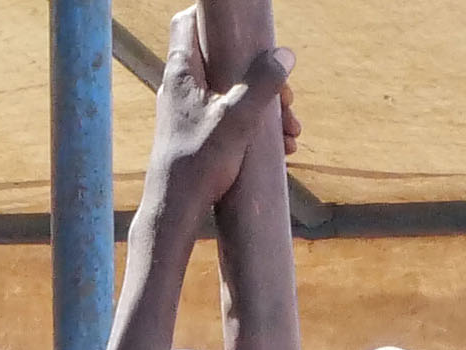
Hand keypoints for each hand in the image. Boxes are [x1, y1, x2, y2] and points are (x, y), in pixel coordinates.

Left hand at [139, 10, 295, 225]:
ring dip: (267, 106)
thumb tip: (284, 55)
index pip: (187, 22)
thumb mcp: (237, 119)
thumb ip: (262, 83)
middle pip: (225, 61)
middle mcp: (182, 88)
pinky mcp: (198, 134)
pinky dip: (256, 126)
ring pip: (234, 93)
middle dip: (263, 75)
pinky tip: (281, 146)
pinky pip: (232, 118)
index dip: (212, 15)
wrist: (174, 213)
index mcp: (182, 73)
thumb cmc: (197, 164)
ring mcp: (189, 112)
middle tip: (287, 100)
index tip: (244, 26)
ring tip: (291, 131)